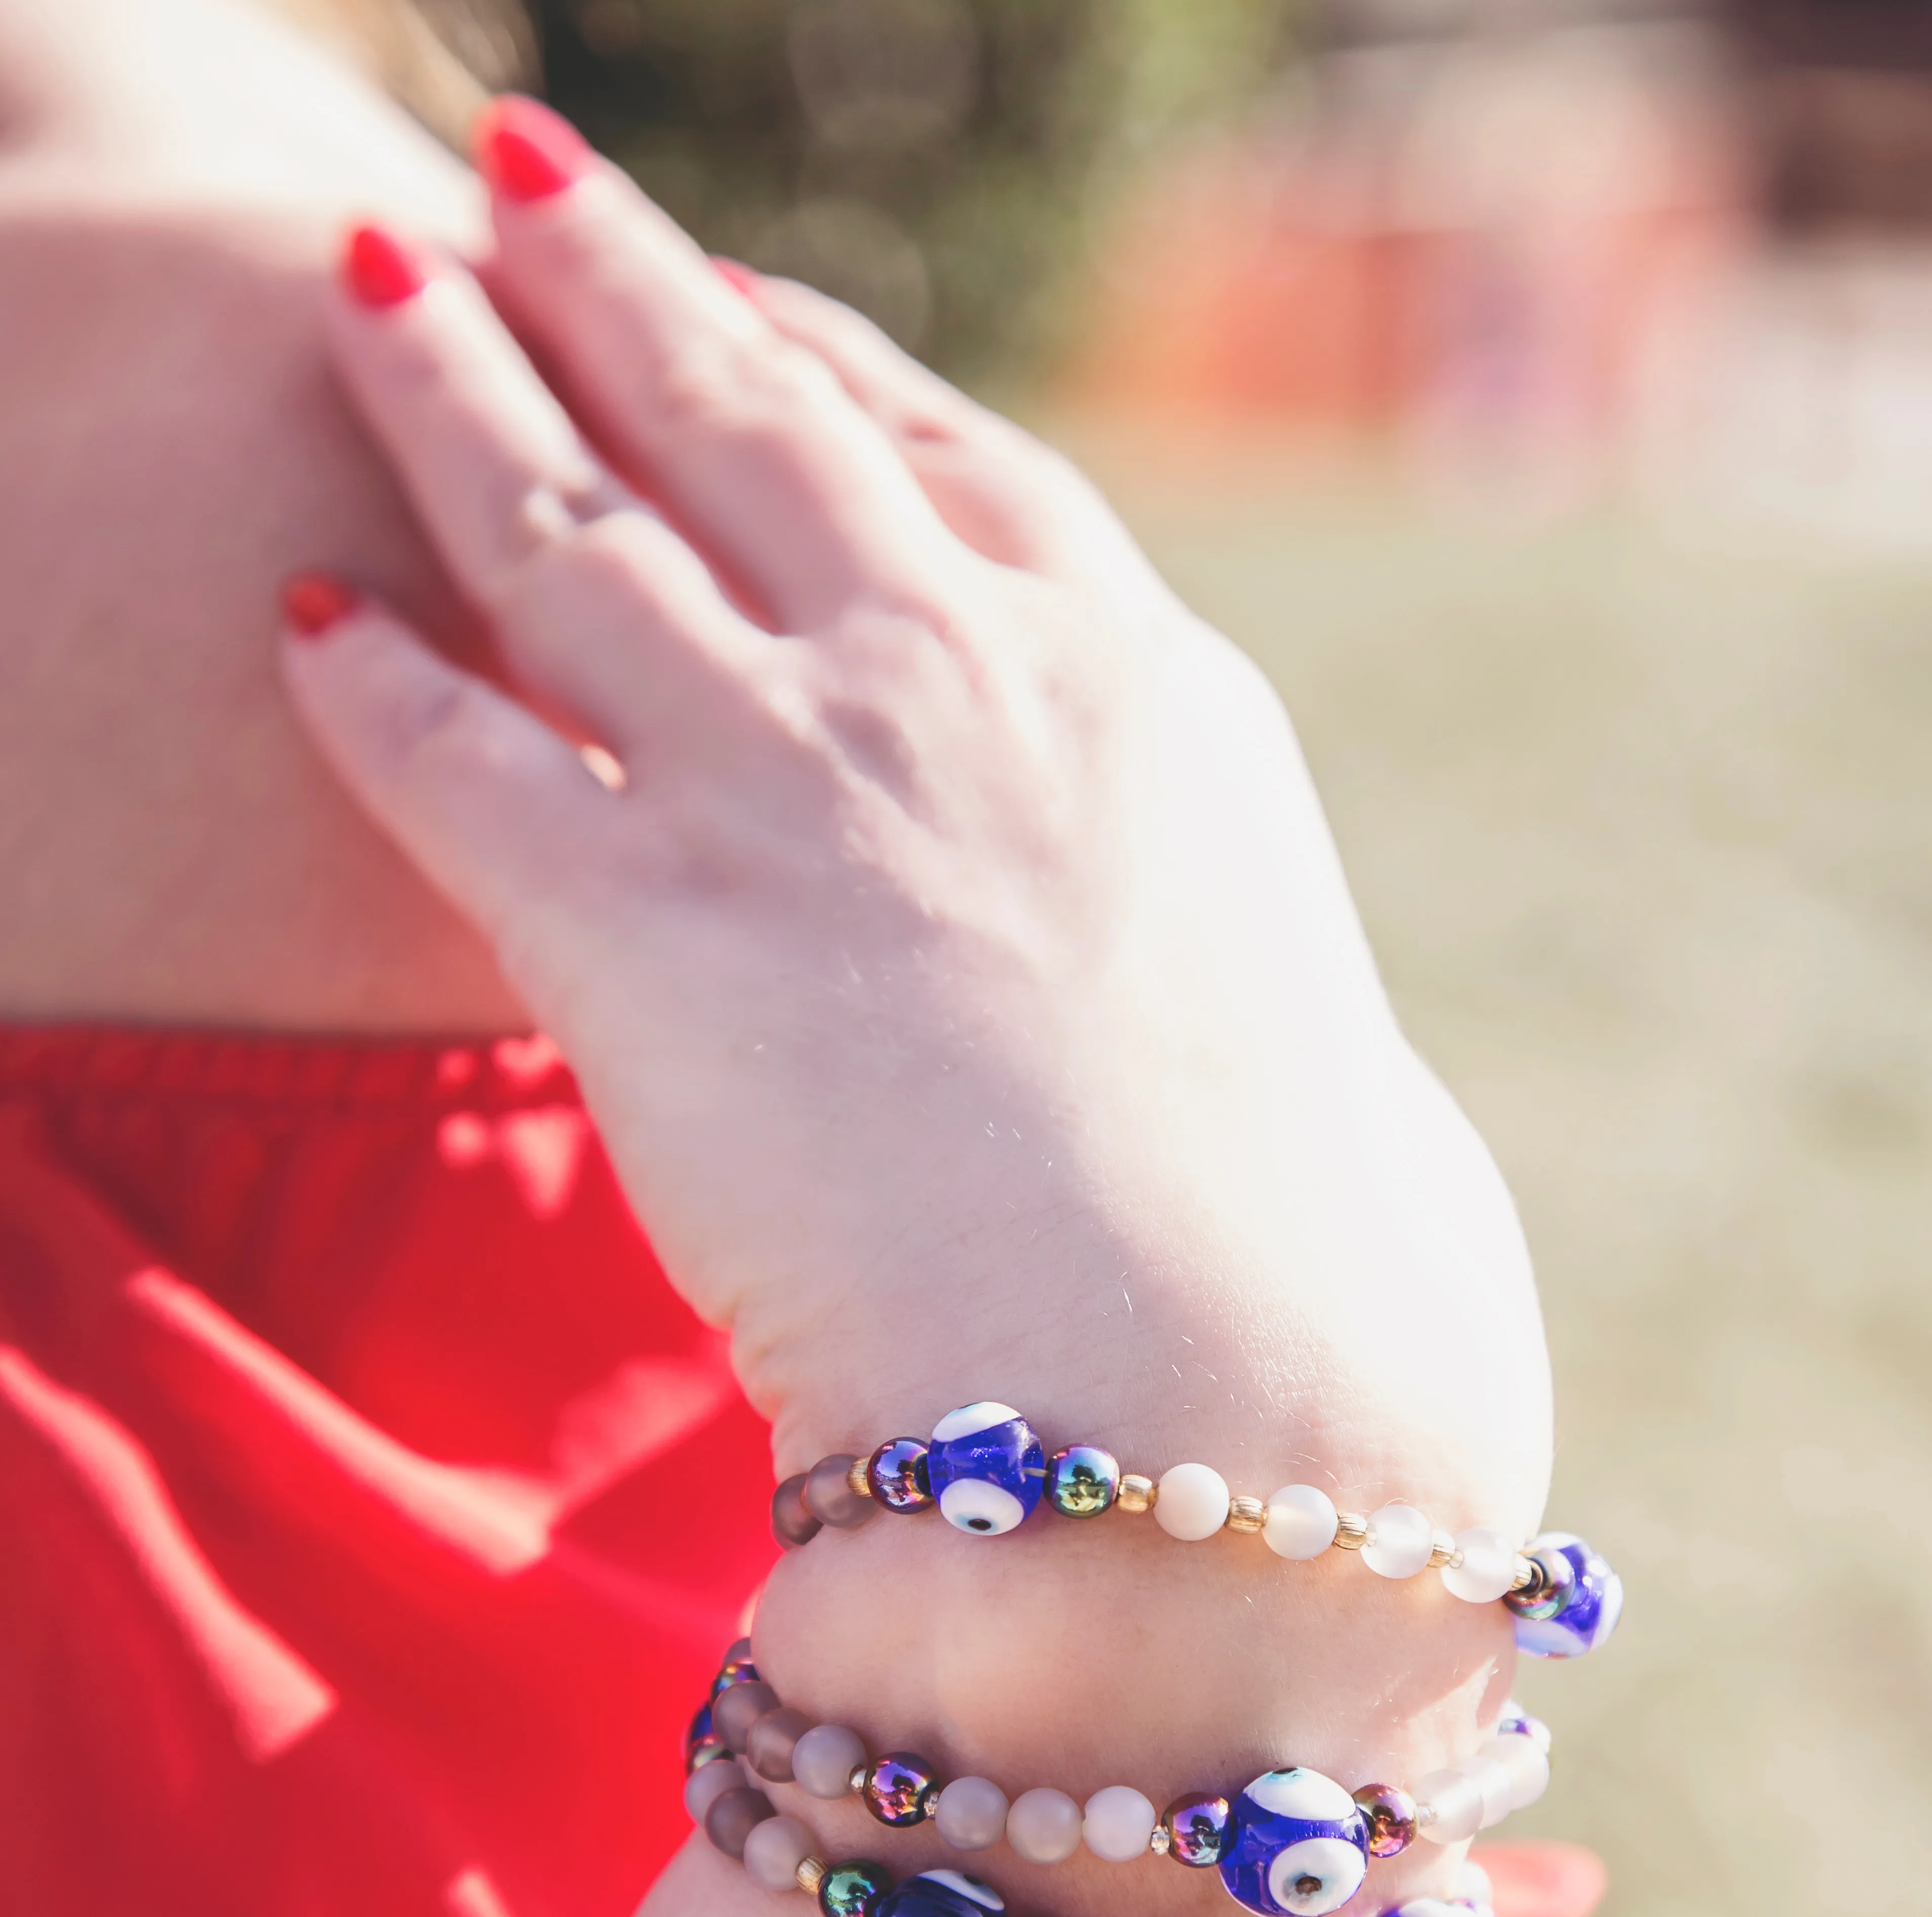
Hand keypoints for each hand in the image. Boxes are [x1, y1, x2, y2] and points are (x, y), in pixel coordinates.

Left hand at [281, 104, 1548, 1542]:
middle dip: (615, 279)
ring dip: (449, 389)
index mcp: (1128, 680)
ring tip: (368, 292)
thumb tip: (1117, 859)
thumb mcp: (1249, 949)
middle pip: (743, 417)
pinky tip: (314, 629)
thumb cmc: (1281, 1225)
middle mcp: (955, 681)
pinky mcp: (645, 932)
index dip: (813, 348)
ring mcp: (795, 787)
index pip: (939, 452)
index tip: (728, 290)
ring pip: (568, 523)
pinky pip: (456, 757)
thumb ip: (1147, 841)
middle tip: (522, 184)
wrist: (1221, 1381)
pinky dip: (371, 683)